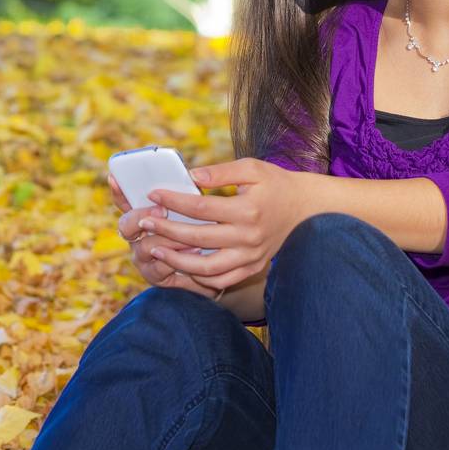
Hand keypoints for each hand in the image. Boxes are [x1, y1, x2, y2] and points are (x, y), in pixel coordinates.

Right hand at [108, 174, 223, 297]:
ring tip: (188, 233)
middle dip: (142, 215)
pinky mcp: (155, 276)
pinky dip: (176, 260)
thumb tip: (193, 177)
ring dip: (167, 239)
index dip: (118, 190)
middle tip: (161, 210)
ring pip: (146, 247)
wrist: (219, 264)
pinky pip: (159, 269)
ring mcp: (143, 258)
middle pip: (126, 224)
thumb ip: (186, 194)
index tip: (116, 177)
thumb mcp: (194, 207)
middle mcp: (136, 236)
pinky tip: (194, 252)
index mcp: (142, 214)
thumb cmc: (203, 227)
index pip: (123, 200)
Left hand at [134, 158, 305, 291]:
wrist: (305, 210)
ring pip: (207, 268)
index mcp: (247, 210)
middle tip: (144, 222)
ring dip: (177, 261)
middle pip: (198, 238)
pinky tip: (181, 266)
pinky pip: (221, 280)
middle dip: (166, 230)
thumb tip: (191, 176)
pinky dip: (199, 277)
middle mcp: (248, 237)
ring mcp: (251, 257)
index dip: (174, 201)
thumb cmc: (275, 184)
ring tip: (155, 249)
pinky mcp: (252, 268)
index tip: (153, 194)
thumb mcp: (252, 168)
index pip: (201, 207)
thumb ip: (221, 172)